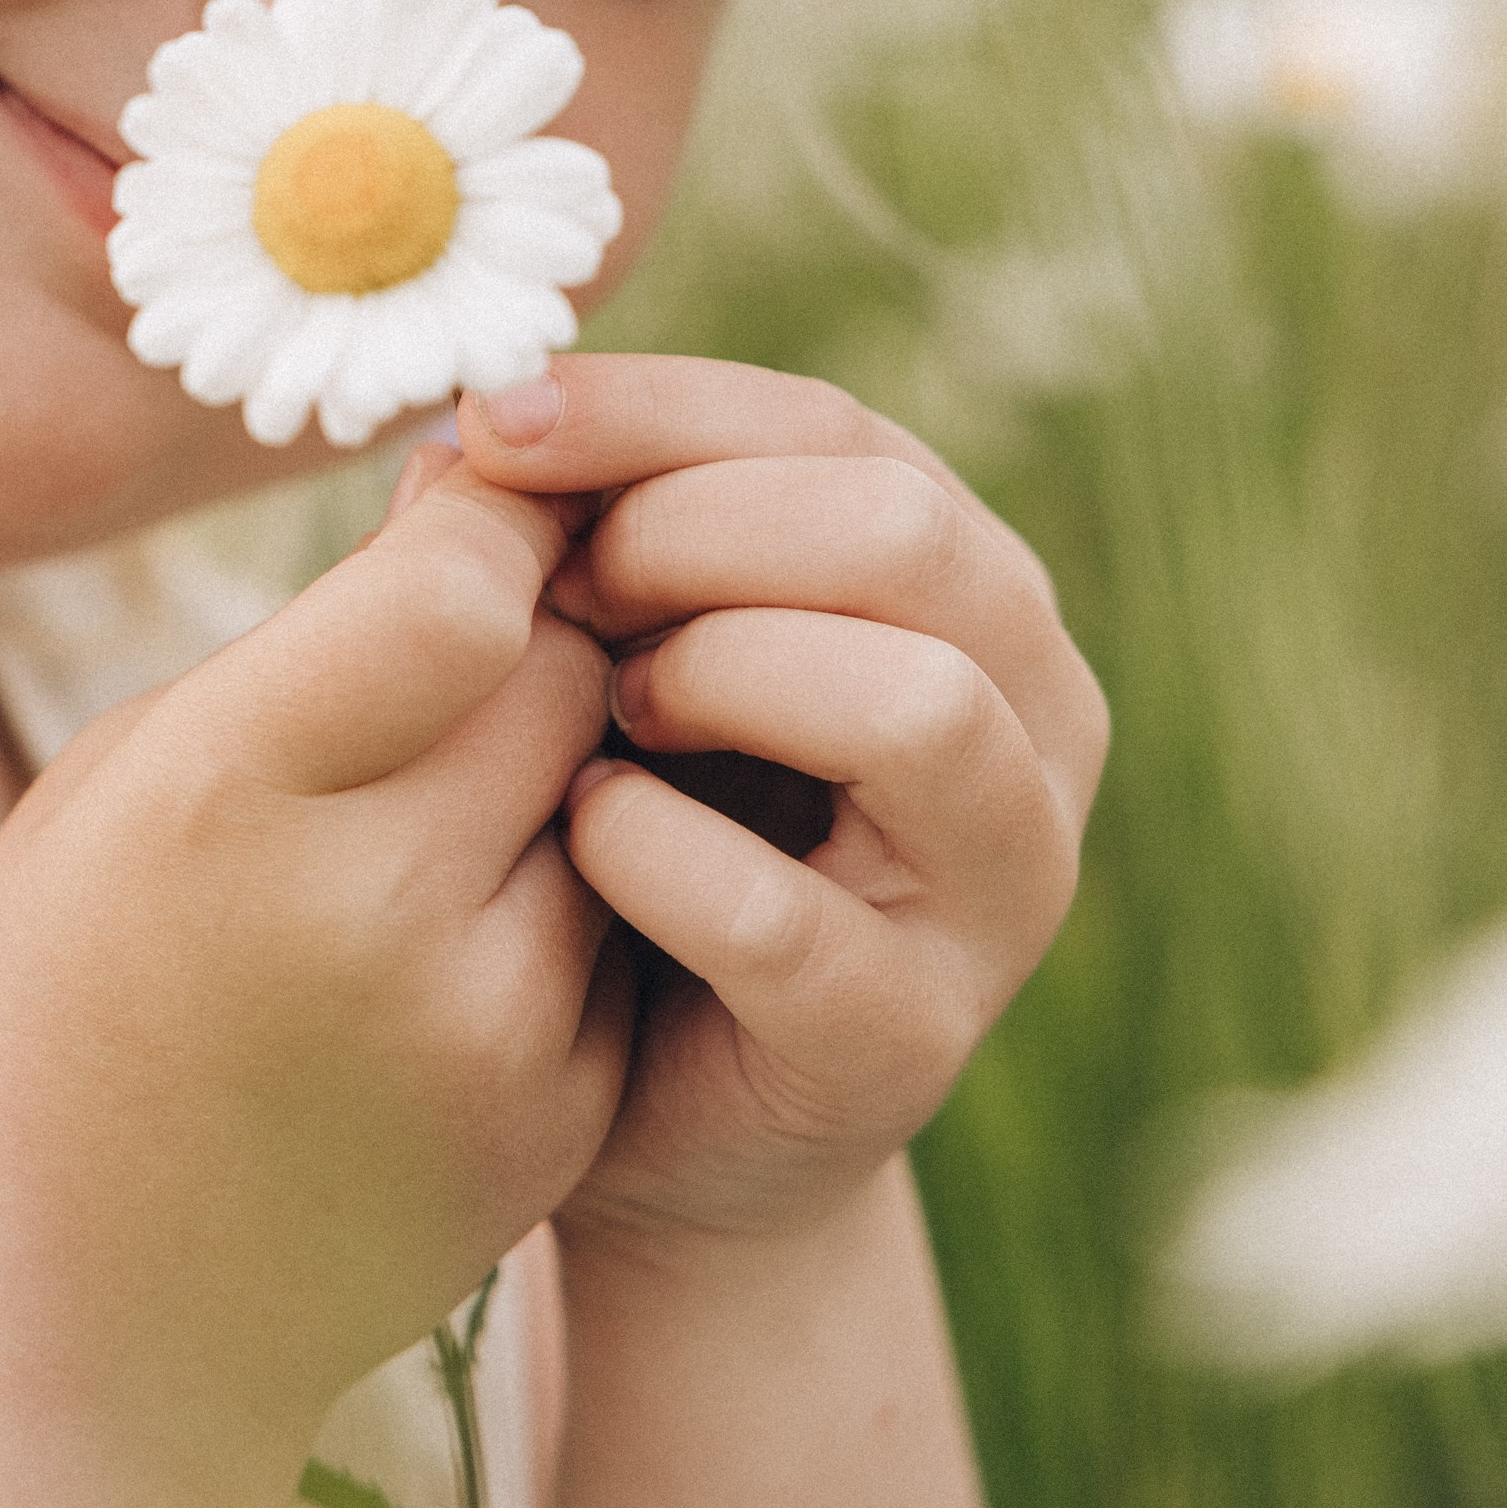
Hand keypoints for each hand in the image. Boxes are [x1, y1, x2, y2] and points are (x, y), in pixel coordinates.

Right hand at [0, 464, 629, 1507]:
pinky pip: (614, 916)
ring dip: (551, 756)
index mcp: (229, 794)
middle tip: (466, 632)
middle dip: (533, 618)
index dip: (481, 521)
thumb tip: (480, 489)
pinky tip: (448, 923)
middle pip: (561, 666)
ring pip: (607, 782)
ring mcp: (485, 1031)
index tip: (459, 506)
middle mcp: (375, 913)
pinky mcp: (556, 1118)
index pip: (465, 586)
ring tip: (438, 793)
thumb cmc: (71, 982)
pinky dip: (558, 888)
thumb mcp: (135, 769)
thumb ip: (321, 640)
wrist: (80, 1312)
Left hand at [457, 352, 1107, 1258]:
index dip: (655, 410)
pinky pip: (789, 918)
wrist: (647, 1098)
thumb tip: (473, 431)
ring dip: (722, 675)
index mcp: (968, 581)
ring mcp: (1003, 885)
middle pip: (903, 535)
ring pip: (919, 705)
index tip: (495, 423)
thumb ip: (563, 529)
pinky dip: (656, 853)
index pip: (834, 431)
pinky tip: (586, 832)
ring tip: (610, 713)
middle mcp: (1033, 712)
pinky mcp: (915, 1039)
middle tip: (561, 589)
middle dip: (693, 534)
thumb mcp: (610, 641)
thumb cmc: (638, 812)